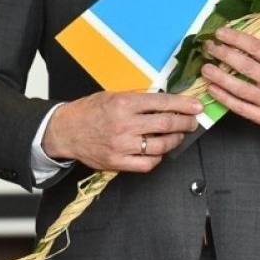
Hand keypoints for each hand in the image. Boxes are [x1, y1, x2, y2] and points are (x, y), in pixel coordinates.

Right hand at [42, 90, 201, 172]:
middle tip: (193, 122)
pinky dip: (158, 157)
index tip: (197, 106)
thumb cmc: (89, 111)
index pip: (163, 102)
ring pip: (161, 146)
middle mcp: (124, 124)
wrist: (63, 131)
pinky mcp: (117, 162)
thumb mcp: (113, 95)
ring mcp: (121, 145)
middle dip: (186, 123)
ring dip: (175, 140)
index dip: (184, 105)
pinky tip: (159, 150)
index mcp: (124, 103)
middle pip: (166, 124)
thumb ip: (139, 98)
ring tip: (178, 136)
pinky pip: (147, 163)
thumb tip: (167, 100)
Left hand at [200, 27, 259, 132]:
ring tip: (206, 69)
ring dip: (219, 77)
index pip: (256, 48)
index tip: (220, 33)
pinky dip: (224, 98)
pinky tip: (213, 89)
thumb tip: (238, 45)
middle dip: (223, 55)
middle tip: (209, 48)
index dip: (235, 39)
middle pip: (245, 67)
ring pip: (239, 88)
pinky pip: (240, 107)